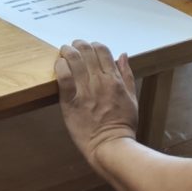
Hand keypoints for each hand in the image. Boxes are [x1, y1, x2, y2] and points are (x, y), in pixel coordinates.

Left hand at [54, 41, 140, 158]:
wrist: (111, 146)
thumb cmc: (123, 124)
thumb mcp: (132, 98)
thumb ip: (127, 75)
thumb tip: (123, 55)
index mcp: (115, 80)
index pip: (103, 50)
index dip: (94, 45)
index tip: (88, 48)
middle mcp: (100, 81)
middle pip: (86, 51)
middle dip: (78, 44)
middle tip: (73, 47)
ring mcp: (85, 91)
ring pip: (74, 59)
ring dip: (67, 51)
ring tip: (64, 51)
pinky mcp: (70, 101)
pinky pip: (63, 77)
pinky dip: (60, 66)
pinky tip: (59, 64)